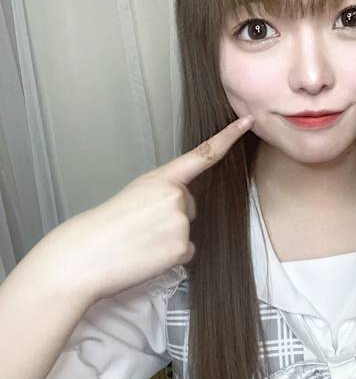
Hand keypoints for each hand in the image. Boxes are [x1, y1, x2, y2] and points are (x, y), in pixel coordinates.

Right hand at [38, 115, 254, 304]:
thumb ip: (161, 194)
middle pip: (190, 205)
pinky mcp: (182, 247)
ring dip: (169, 238)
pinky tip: (147, 256)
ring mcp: (181, 221)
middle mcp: (175, 196)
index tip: (247, 121)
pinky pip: (186, 251)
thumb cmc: (103, 227)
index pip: (202, 154)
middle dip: (171, 216)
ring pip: (187, 230)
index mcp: (160, 178)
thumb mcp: (133, 196)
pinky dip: (170, 257)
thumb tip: (179, 212)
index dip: (227, 137)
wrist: (84, 255)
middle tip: (140, 227)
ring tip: (140, 242)